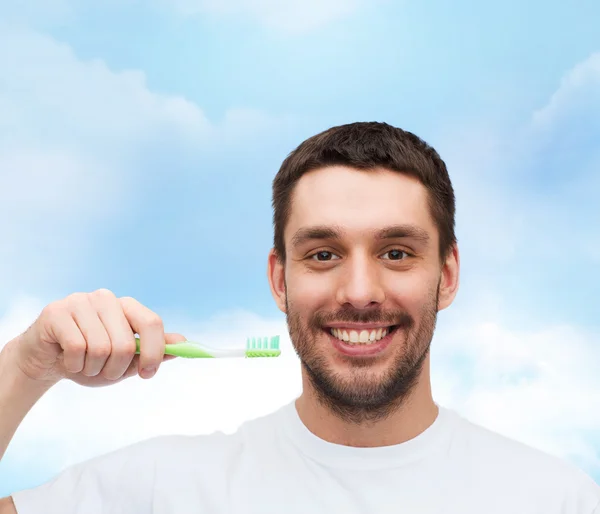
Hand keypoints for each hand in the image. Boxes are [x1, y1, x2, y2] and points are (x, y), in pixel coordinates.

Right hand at [10, 289, 184, 386]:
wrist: (45, 361)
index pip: (152, 322)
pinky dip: (73, 365)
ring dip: (93, 369)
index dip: (154, 351)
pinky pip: (76, 348)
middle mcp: (106, 298)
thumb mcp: (125, 360)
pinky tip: (67, 360)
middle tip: (104, 373)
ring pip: (100, 348)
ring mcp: (80, 301)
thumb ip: (154, 351)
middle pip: (125, 342)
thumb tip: (183, 344)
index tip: (148, 374)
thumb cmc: (89, 360)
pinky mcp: (57, 311)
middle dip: (116, 369)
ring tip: (84, 365)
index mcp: (126, 306)